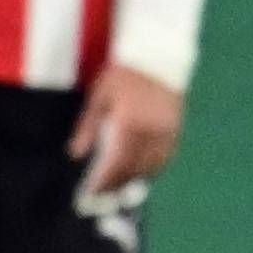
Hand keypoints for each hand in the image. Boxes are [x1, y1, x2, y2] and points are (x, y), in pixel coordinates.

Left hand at [69, 63, 183, 203]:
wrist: (158, 57)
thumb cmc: (123, 74)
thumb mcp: (99, 96)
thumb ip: (88, 127)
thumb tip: (76, 153)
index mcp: (129, 124)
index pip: (116, 164)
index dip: (104, 182)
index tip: (92, 194)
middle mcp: (151, 133)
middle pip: (134, 169)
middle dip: (117, 185)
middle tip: (103, 195)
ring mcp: (167, 133)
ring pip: (152, 167)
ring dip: (135, 179)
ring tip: (119, 186)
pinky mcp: (176, 130)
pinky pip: (166, 158)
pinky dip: (153, 169)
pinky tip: (141, 171)